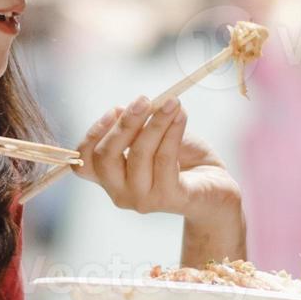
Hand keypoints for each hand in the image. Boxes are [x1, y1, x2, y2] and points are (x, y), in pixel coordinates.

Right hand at [75, 96, 240, 220]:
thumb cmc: (181, 159)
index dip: (93, 135)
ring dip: (155, 122)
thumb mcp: (153, 138)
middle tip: (144, 100)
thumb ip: (136, 126)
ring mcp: (142, 200)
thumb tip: (122, 109)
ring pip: (139, 155)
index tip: (114, 110)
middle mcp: (121, 193)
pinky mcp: (169, 198)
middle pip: (106, 158)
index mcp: (111, 179)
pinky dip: (172, 132)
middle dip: (124, 124)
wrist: (215, 185)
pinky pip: (165, 160)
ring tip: (172, 102)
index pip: (84, 163)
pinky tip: (181, 115)